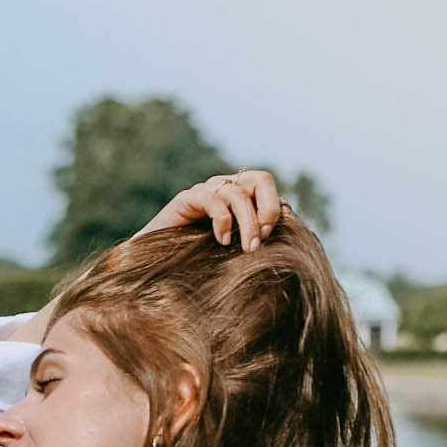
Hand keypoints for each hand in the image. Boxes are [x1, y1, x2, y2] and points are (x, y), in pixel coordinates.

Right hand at [133, 169, 285, 250]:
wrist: (156, 266)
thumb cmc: (199, 263)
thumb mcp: (236, 252)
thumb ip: (256, 241)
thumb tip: (290, 246)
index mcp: (240, 197)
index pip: (267, 186)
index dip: (274, 209)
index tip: (268, 238)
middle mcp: (224, 188)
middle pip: (260, 179)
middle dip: (267, 208)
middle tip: (262, 238)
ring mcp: (205, 192)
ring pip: (238, 194)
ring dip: (247, 224)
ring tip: (245, 249)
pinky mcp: (186, 199)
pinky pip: (213, 199)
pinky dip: (222, 220)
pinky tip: (221, 241)